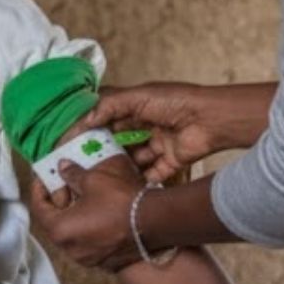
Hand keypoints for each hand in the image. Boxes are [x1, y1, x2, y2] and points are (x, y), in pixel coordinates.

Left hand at [27, 153, 147, 271]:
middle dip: (59, 201)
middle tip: (67, 183)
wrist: (156, 223)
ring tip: (84, 196)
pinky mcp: (105, 261)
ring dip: (74, 214)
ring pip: (73, 233)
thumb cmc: (120, 200)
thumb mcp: (94, 179)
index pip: (39, 208)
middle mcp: (70, 250)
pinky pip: (89, 242)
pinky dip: (89, 227)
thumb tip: (62, 167)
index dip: (39, 188)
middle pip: (55, 222)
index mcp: (60, 230)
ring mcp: (88, 259)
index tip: (44, 176)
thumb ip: (72, 174)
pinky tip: (100, 212)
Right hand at [82, 81, 251, 183]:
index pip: (109, 116)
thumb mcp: (139, 97)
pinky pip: (152, 174)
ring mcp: (159, 144)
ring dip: (120, 166)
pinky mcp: (171, 161)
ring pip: (134, 159)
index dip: (91, 127)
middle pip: (120, 139)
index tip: (72, 139)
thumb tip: (87, 119)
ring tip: (99, 175)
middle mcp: (149, 125)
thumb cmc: (177, 101)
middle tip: (82, 161)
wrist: (211, 119)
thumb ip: (111, 106)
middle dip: (103, 149)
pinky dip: (140, 180)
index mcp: (139, 105)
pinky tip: (123, 187)